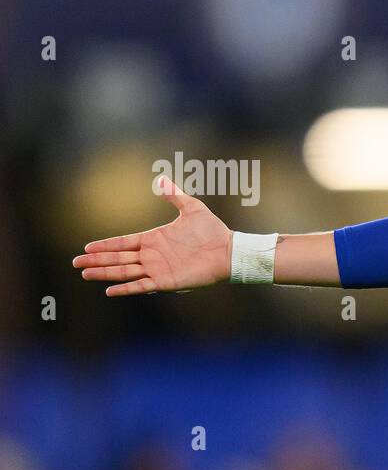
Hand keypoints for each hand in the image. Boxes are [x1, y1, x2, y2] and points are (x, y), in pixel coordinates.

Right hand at [73, 176, 231, 295]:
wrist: (229, 251)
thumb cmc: (213, 231)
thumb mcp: (192, 208)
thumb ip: (174, 195)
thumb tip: (162, 179)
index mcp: (154, 239)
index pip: (123, 242)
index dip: (104, 245)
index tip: (86, 248)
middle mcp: (152, 255)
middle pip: (117, 258)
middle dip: (96, 261)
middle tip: (76, 264)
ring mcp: (157, 269)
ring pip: (124, 272)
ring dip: (105, 273)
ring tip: (86, 274)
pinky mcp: (166, 282)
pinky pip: (141, 286)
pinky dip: (126, 288)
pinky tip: (109, 290)